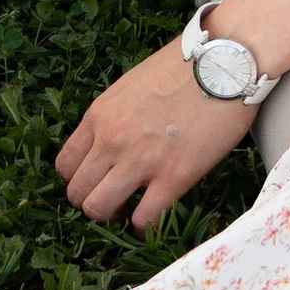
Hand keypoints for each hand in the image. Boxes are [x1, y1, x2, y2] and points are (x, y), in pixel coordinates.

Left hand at [56, 40, 257, 232]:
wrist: (224, 62)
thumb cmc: (184, 68)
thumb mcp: (131, 86)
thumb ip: (115, 116)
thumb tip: (112, 141)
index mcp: (99, 115)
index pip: (65, 166)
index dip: (80, 180)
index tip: (99, 181)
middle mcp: (111, 140)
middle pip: (77, 193)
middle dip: (93, 201)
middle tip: (116, 199)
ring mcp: (140, 160)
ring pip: (98, 210)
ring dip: (114, 216)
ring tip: (133, 210)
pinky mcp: (174, 176)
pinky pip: (144, 220)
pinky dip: (145, 227)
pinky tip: (156, 217)